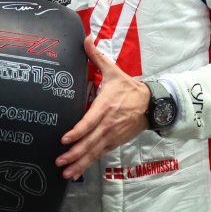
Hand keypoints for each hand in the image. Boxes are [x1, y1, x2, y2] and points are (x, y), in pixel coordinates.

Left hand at [55, 37, 150, 179]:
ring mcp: (112, 135)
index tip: (65, 139)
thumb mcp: (113, 71)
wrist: (151, 104)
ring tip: (66, 173)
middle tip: (59, 161)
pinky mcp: (115, 142)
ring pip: (94, 152)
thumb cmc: (128, 88)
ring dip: (80, 163)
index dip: (78, 132)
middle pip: (90, 141)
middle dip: (74, 153)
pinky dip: (88, 163)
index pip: (89, 122)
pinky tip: (77, 172)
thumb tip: (86, 38)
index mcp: (105, 106)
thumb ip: (96, 56)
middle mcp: (108, 124)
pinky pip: (99, 154)